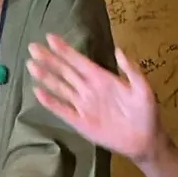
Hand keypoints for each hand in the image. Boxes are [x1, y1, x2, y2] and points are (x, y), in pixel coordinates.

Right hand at [27, 34, 164, 162]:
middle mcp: (88, 89)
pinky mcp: (79, 122)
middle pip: (65, 71)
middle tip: (32, 47)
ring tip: (31, 65)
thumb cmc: (146, 112)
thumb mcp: (143, 88)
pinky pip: (62, 110)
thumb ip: (131, 70)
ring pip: (60, 88)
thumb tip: (119, 50)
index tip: (50, 37)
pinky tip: (38, 92)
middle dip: (49, 59)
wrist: (145, 139)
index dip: (65, 50)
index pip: (79, 61)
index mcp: (101, 78)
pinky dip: (50, 102)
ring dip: (46, 76)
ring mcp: (82, 105)